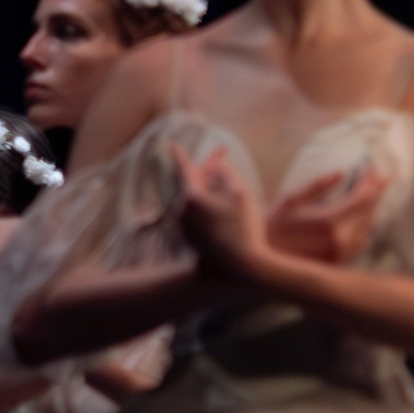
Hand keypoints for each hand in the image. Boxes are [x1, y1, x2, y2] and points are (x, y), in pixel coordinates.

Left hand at [169, 142, 267, 278]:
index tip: (171, 144)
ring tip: (227, 187)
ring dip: (209, 191)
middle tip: (222, 159)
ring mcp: (185, 228)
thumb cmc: (242, 228)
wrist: (241, 269)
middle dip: (208, 171)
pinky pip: (197, 216)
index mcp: (191, 197)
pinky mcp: (191, 241)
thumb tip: (217, 167)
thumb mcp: (240, 193)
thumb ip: (226, 173)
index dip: (179, 155)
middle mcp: (182, 212)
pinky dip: (208, 208)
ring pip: (196, 201)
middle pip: (194, 184)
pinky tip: (224, 210)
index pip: (184, 169)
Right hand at [267, 167, 388, 264]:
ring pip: (368, 226)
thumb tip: (341, 172)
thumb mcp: (291, 200)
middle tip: (378, 177)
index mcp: (330, 222)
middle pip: (369, 211)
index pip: (362, 199)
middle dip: (374, 191)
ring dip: (370, 207)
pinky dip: (364, 224)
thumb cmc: (274, 226)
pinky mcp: (341, 261)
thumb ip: (318, 185)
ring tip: (371, 192)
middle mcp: (341, 240)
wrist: (264, 260)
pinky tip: (361, 214)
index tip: (373, 169)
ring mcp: (343, 253)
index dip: (371, 182)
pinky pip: (361, 240)